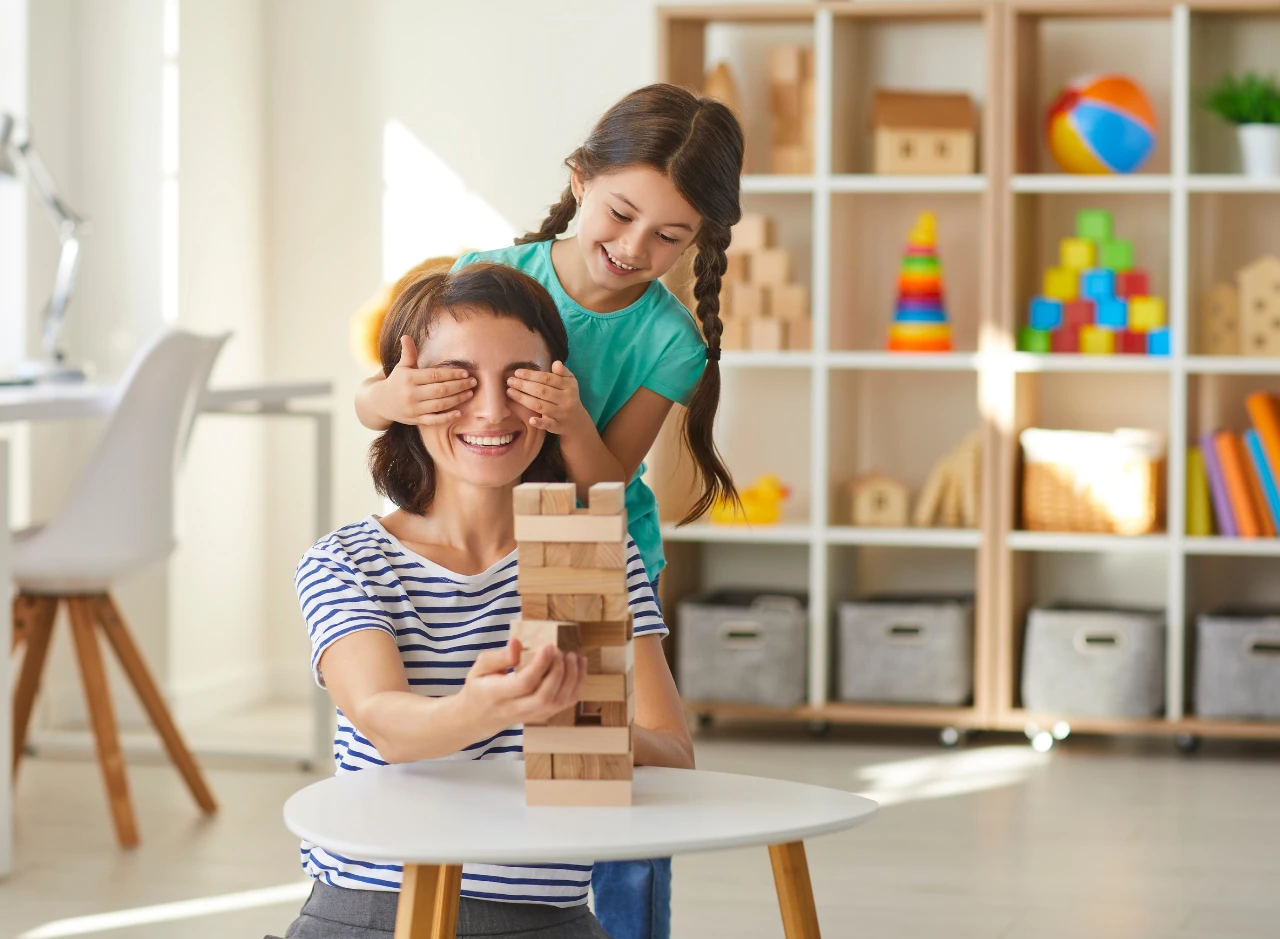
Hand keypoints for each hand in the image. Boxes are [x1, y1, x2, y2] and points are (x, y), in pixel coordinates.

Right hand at [373, 335, 476, 424]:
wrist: (381, 402)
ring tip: (470, 393)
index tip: (465, 372)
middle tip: (473, 382)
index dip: (451, 374)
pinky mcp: (416, 420)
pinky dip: (447, 417)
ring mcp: (414, 409)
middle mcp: (411, 394)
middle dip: (458, 386)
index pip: (434, 375)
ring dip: (457, 400)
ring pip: (439, 405)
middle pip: (440, 390)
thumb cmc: (397, 381)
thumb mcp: (401, 366)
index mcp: (409, 378)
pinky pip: (434, 420)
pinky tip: (459, 412)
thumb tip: (406, 336)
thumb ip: (408, 353)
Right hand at [460, 639, 584, 730]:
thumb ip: (498, 656)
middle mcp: (515, 709)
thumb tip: (517, 643)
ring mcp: (531, 716)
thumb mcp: (479, 668)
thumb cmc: (480, 687)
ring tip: (572, 656)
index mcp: (497, 695)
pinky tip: (578, 666)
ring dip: (571, 678)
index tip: (549, 646)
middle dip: (558, 672)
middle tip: (561, 651)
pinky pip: (566, 704)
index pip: (523, 683)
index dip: (540, 665)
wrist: (479, 718)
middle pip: (544, 696)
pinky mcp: (542, 716)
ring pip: (558, 702)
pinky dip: (577, 685)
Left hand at [506, 361, 590, 434]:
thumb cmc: (568, 396)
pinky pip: (548, 424)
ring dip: (524, 399)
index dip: (532, 375)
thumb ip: (562, 372)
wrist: (576, 421)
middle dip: (524, 385)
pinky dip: (539, 422)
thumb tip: (556, 363)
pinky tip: (530, 419)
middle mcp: (567, 400)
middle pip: (542, 391)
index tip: (517, 372)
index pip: (548, 379)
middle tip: (510, 381)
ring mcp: (562, 414)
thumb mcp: (569, 382)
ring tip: (510, 392)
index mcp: (569, 386)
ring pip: (541, 406)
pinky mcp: (557, 426)